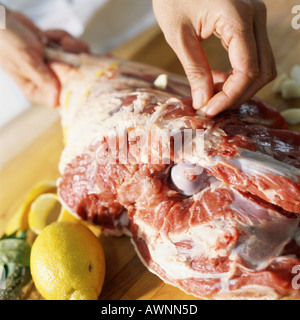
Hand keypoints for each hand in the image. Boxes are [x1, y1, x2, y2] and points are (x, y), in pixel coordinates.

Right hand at [0, 10, 88, 107]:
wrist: (0, 21)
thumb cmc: (7, 43)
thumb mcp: (26, 61)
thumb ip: (44, 79)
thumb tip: (57, 103)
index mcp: (38, 91)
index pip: (63, 98)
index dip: (74, 85)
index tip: (74, 69)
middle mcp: (49, 82)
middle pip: (77, 79)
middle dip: (74, 59)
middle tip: (65, 46)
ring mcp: (56, 68)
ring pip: (79, 61)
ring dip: (70, 45)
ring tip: (57, 40)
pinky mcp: (58, 54)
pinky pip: (72, 47)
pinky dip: (63, 37)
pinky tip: (48, 35)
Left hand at [152, 0, 276, 116]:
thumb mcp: (179, 36)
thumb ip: (194, 70)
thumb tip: (203, 102)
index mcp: (238, 17)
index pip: (248, 70)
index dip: (230, 96)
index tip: (209, 110)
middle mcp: (256, 16)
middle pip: (262, 71)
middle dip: (236, 95)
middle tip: (210, 105)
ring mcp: (256, 19)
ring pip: (262, 66)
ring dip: (238, 87)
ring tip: (210, 90)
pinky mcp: (250, 23)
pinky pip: (254, 57)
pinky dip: (238, 75)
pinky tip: (216, 78)